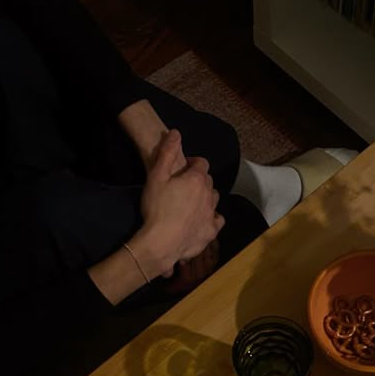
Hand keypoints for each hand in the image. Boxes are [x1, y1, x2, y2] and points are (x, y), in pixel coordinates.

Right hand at [128, 130, 223, 277]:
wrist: (161, 243)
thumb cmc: (156, 208)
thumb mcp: (156, 176)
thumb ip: (167, 153)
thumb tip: (176, 132)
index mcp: (196, 179)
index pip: (202, 163)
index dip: (193, 163)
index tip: (183, 168)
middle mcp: (209, 195)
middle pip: (209, 181)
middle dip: (199, 180)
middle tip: (184, 186)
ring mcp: (212, 214)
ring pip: (214, 200)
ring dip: (207, 197)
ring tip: (193, 203)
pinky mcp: (211, 232)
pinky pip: (218, 220)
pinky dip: (213, 217)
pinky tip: (204, 220)